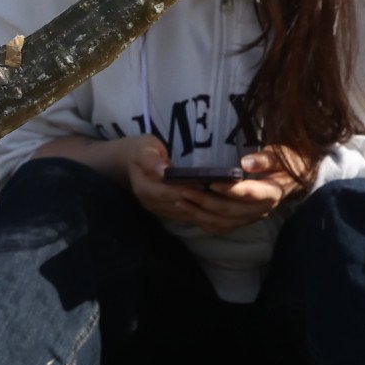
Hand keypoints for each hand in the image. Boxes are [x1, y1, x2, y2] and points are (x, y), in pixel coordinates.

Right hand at [123, 137, 278, 233]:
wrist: (128, 163)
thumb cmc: (139, 150)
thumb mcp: (142, 148)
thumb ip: (151, 159)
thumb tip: (162, 170)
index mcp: (147, 190)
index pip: (175, 194)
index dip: (195, 191)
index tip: (215, 185)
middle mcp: (155, 206)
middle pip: (188, 209)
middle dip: (210, 203)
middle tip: (235, 196)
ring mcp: (163, 211)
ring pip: (192, 216)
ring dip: (213, 210)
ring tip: (237, 202)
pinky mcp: (171, 212)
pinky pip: (193, 216)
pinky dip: (210, 213)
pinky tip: (228, 208)